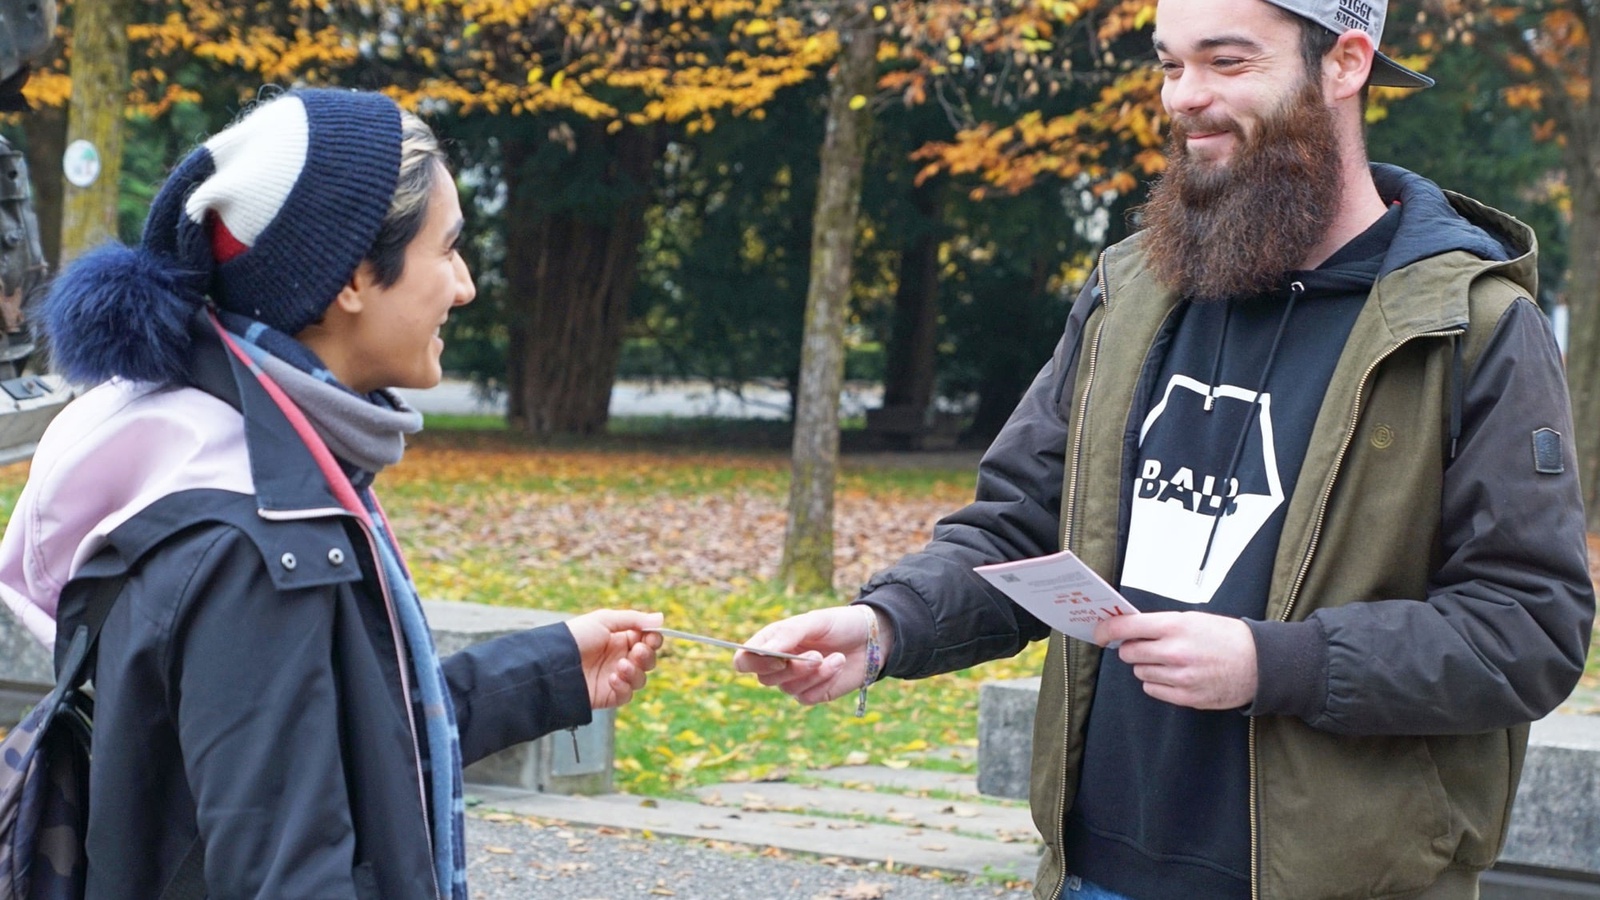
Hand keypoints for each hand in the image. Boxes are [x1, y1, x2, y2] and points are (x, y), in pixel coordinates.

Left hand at [564, 609, 663, 709]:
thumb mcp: (604, 620)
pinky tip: (612, 678)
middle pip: (648, 660)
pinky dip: (624, 686)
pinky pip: (627, 694)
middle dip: (647, 655)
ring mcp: (615, 677)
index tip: (651, 637)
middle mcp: (620, 657)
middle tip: (637, 651)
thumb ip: (634, 620)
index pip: (647, 640)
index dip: (653, 639)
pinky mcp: (609, 695)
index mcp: (620, 638)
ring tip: (621, 665)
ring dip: (635, 671)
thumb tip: (661, 618)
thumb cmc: (576, 637)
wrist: (553, 663)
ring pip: (641, 678)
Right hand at [733, 606, 891, 705]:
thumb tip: (762, 652)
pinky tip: (839, 664)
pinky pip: (808, 696)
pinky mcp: (813, 693)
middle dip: (792, 668)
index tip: (776, 656)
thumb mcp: (813, 621)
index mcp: (772, 641)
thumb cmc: (838, 624)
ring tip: (837, 656)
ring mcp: (795, 681)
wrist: (871, 637)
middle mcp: (778, 664)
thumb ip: (786, 635)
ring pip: (788, 688)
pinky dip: (825, 680)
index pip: (744, 660)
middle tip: (816, 654)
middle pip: (764, 678)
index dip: (753, 662)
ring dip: (814, 673)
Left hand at [1094, 611, 1256, 709]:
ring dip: (1147, 666)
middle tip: (1143, 645)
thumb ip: (1159, 625)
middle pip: (1129, 653)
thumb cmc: (1225, 637)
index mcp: (1175, 626)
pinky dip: (1157, 682)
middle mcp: (1174, 652)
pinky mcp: (1186, 697)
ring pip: (1140, 672)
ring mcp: (1180, 677)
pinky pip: (1153, 690)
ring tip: (1169, 660)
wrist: (1259, 663)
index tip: (1099, 632)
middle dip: (1131, 648)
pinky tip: (1174, 675)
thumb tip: (1127, 629)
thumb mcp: (1192, 619)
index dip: (1106, 630)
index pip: (1126, 627)